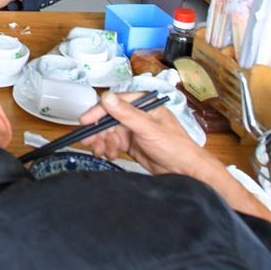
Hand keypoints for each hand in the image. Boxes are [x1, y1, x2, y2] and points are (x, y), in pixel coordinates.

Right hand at [79, 92, 223, 182]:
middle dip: (99, 131)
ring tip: (102, 152)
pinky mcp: (131, 144)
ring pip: (109, 132)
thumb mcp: (148, 129)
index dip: (98, 112)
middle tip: (89, 143)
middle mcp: (137, 114)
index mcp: (143, 103)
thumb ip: (126, 114)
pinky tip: (111, 155)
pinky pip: (113, 143)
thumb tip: (106, 97)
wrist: (185, 172)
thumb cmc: (174, 146)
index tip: (85, 121)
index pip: (114, 103)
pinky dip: (109, 149)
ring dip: (103, 142)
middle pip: (109, 119)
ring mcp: (133, 129)